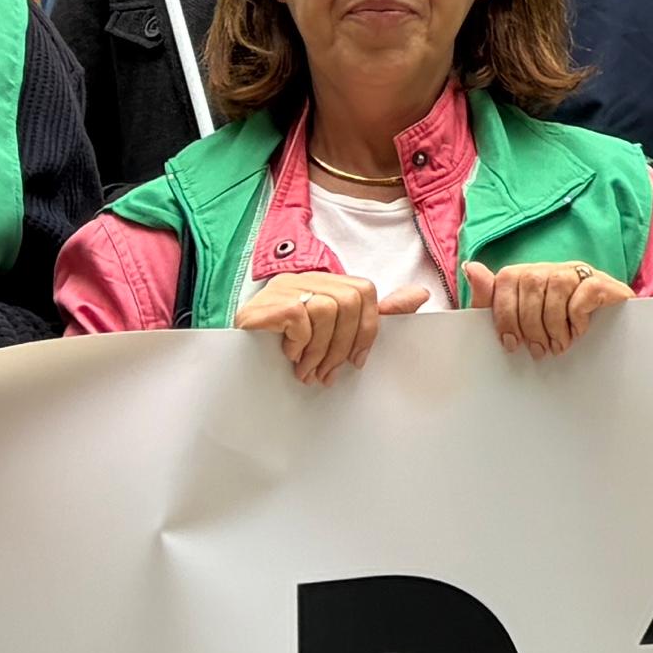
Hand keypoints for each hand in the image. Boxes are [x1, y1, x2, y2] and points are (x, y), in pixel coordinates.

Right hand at [234, 268, 426, 385]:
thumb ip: (374, 315)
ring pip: (329, 309)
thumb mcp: (334, 333)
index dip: (368, 328)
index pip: (365, 290)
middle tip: (327, 374)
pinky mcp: (268, 303)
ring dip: (320, 351)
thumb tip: (420, 295)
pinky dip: (300, 343)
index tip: (357, 361)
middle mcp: (306, 278)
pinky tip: (288, 356)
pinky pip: (302, 317)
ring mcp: (285, 287)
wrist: (233, 362)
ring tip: (306, 370)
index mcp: (325, 283)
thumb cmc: (286, 349)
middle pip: (352, 300)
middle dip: (344, 345)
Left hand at [476, 260, 631, 359]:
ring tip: (559, 345)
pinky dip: (578, 317)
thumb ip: (491, 298)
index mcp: (528, 275)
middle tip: (539, 351)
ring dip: (554, 325)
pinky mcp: (602, 281)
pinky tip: (579, 331)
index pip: (507, 278)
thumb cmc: (554, 331)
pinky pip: (585, 290)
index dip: (505, 313)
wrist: (606, 337)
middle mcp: (552, 268)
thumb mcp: (518, 320)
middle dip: (531, 325)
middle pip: (530, 283)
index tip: (511, 344)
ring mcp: (578, 272)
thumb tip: (470, 267)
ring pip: (557, 286)